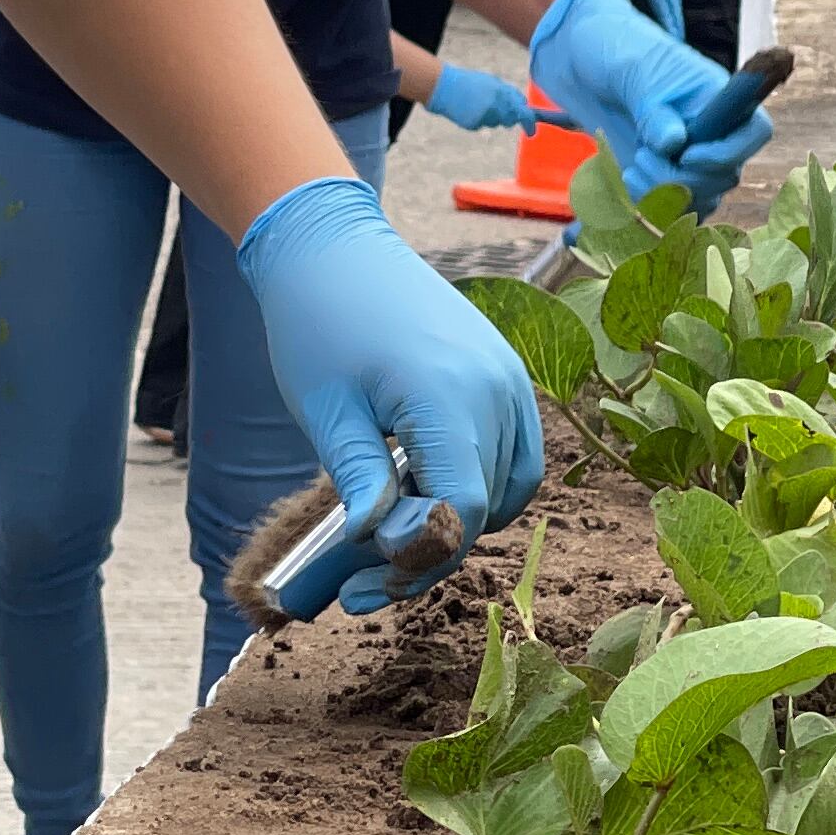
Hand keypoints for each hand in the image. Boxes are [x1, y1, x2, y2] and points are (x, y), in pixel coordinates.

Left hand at [231, 176, 542, 605]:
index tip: (359, 586)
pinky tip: (425, 497)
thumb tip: (380, 548)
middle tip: (358, 583)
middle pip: (482, 509)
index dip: (413, 560)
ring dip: (454, 523)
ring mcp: (510, 380)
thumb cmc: (319, 324)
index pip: (458, 511)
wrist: (335, 248)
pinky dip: (482, 488)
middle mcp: (496, 389)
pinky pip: (516, 457)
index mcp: (448, 396)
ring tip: (389, 535)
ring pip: (505, 491)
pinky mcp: (508, 375)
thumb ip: (361, 482)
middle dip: (424, 553)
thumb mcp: (326, 413)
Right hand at [424, 61, 533, 135]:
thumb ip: (509, 93)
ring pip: (495, 123)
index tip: (531, 130)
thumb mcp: (492, 82)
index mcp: (502, 93)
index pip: (523, 113)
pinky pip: (482, 125)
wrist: (444, 87)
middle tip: (496, 108)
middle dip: (507, 117)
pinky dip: (479, 119)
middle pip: (509, 120)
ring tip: (477, 103)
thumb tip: (523, 104)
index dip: (529, 123)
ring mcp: (485, 117)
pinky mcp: (474, 124)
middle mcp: (496, 106)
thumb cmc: (469, 82)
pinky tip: (469, 109)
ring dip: (491, 116)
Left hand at [527, 0, 775, 216]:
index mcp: (717, 98)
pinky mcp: (664, 180)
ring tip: (630, 170)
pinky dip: (648, 208)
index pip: (755, 132)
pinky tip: (624, 188)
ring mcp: (691, 160)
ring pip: (699, 200)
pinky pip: (672, 211)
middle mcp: (713, 133)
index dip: (729, 152)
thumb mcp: (632, 70)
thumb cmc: (616, 53)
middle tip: (642, 156)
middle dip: (680, 178)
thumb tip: (673, 142)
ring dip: (662, 196)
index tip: (687, 154)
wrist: (583, 65)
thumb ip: (653, 106)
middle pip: (724, 177)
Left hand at [614, 0, 684, 36]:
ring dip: (674, 16)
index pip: (665, 10)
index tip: (673, 39)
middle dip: (675, 26)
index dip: (669, 25)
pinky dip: (671, 4)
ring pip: (673, 2)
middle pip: (673, 10)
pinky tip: (668, 7)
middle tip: (678, 42)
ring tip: (675, 29)